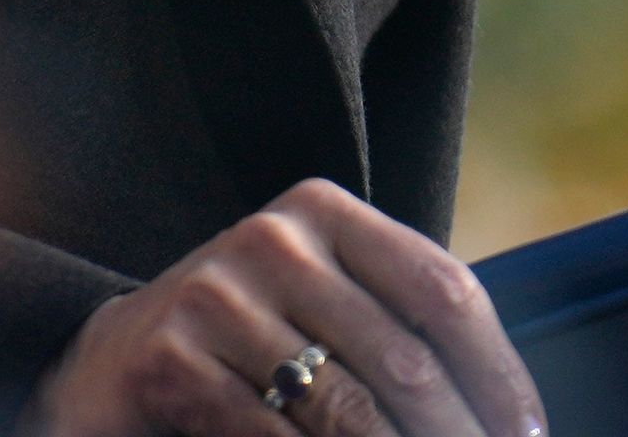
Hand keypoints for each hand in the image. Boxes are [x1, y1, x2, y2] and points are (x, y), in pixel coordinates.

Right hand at [19, 178, 544, 436]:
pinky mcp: (172, 357)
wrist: (115, 361)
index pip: (444, 289)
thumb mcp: (325, 309)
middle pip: (405, 361)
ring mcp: (216, 295)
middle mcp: (272, 238)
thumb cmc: (253, 347)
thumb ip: (400, 334)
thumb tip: (512, 420)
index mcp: (323, 212)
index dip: (500, 375)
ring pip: (348, 413)